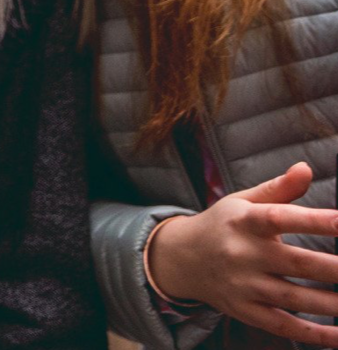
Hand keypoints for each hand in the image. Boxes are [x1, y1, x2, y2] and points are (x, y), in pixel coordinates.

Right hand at [145, 161, 337, 345]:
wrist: (179, 259)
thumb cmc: (222, 225)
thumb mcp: (242, 201)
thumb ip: (279, 189)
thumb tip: (305, 168)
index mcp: (244, 221)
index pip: (282, 218)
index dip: (315, 221)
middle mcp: (243, 254)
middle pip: (297, 263)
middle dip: (335, 269)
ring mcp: (244, 285)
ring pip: (295, 298)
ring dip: (332, 304)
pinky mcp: (245, 310)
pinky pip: (283, 325)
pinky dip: (314, 335)